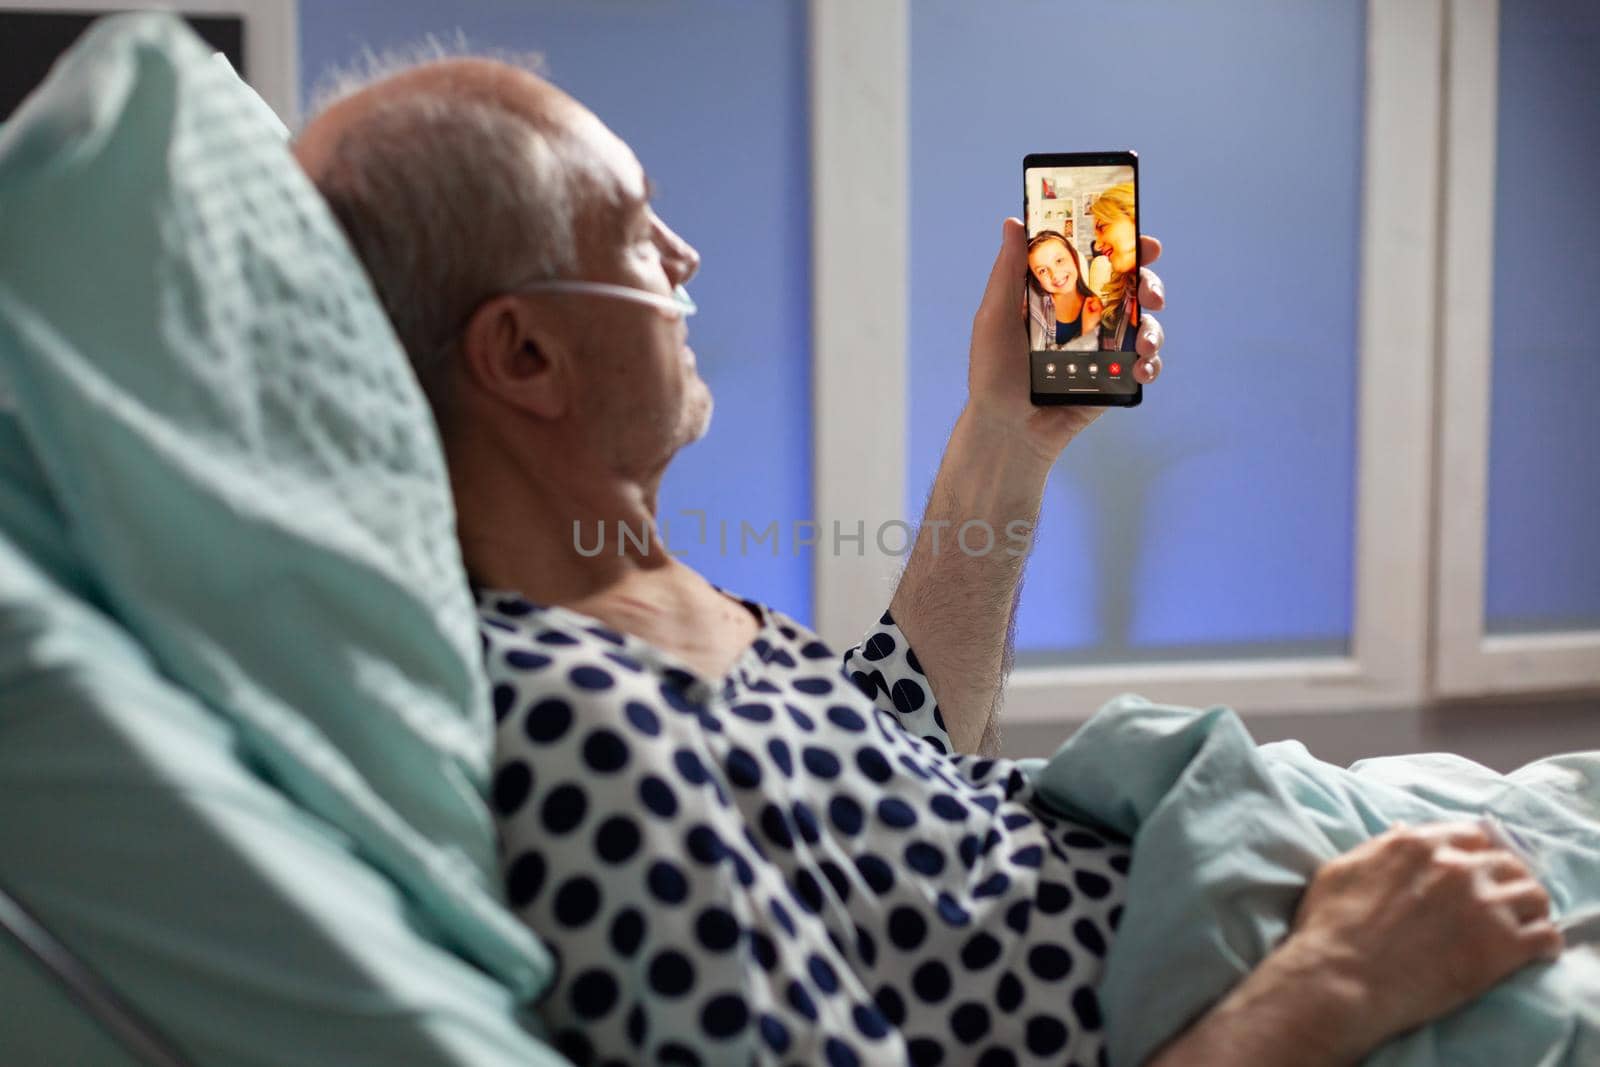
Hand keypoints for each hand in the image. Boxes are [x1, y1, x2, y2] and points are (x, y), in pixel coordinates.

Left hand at [970, 217, 1166, 462]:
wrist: (1006, 429)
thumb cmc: (993, 372)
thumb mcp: (995, 316)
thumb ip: (1008, 271)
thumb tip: (1013, 222)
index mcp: (1060, 295)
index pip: (1097, 262)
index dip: (1124, 247)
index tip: (1142, 241)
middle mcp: (1086, 317)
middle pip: (1130, 289)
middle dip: (1149, 284)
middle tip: (1150, 293)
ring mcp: (1103, 348)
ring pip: (1145, 325)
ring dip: (1154, 328)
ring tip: (1144, 342)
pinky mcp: (1114, 380)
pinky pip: (1143, 365)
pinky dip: (1150, 364)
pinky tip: (1141, 368)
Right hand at [1287, 822, 1562, 1056]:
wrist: (1341, 979)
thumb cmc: (1330, 927)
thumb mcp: (1342, 870)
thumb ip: (1379, 847)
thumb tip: (1402, 830)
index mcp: (1419, 844)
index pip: (1472, 835)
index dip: (1476, 853)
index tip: (1476, 870)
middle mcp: (1458, 866)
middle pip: (1508, 862)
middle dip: (1506, 879)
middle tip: (1500, 900)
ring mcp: (1484, 905)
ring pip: (1535, 894)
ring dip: (1528, 908)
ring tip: (1520, 925)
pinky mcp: (1503, 946)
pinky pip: (1546, 936)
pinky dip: (1544, 943)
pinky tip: (1532, 952)